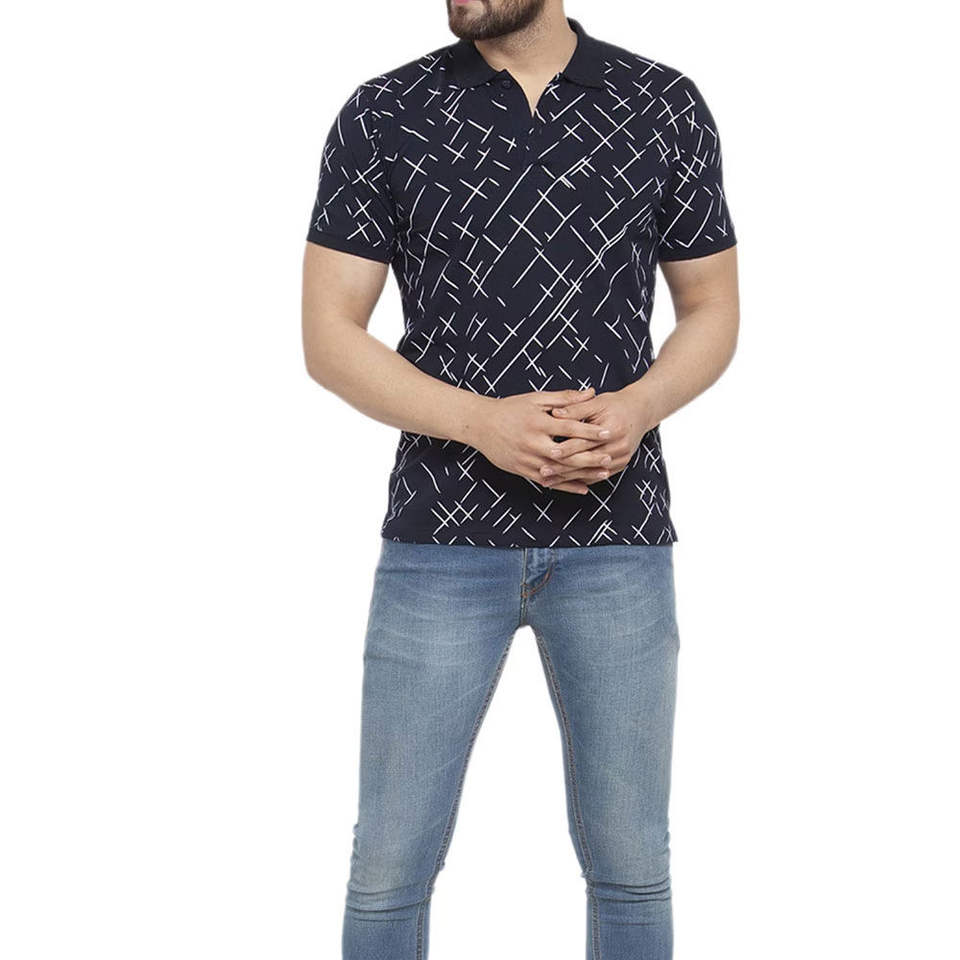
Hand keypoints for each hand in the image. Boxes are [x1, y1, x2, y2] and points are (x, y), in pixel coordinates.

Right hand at [473, 387, 613, 494]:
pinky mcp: (522, 470)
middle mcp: (532, 442)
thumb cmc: (510, 408)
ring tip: (603, 473)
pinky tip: (583, 487)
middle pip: (566, 454)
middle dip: (589, 457)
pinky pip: (548, 481)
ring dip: (582, 473)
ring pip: (559, 470)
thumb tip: (591, 392)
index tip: (608, 432)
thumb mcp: (536, 399)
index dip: (589, 431)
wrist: (480, 425)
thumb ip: (565, 398)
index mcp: (538, 422)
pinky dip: (566, 486)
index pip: (569, 428)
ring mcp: (527, 459)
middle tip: (610, 457)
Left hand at [541, 386, 656, 484]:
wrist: (641, 412)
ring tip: (547, 481)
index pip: (585, 442)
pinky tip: (563, 483)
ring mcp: (622, 459)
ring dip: (568, 479)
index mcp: (613, 429)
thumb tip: (554, 413)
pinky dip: (579, 480)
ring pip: (590, 473)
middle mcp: (619, 447)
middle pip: (586, 461)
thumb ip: (576, 408)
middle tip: (542, 471)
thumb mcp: (597, 402)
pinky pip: (597, 477)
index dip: (566, 447)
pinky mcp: (621, 466)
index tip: (548, 452)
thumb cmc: (615, 404)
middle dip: (563, 467)